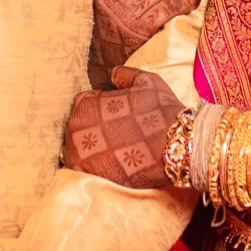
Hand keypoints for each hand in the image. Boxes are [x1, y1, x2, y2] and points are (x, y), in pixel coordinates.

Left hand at [62, 65, 184, 190]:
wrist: (175, 148)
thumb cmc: (160, 113)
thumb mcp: (146, 83)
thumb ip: (126, 75)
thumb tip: (114, 73)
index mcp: (85, 103)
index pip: (84, 106)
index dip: (101, 112)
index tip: (116, 120)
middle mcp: (75, 128)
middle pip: (78, 130)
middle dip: (95, 133)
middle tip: (117, 139)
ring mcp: (77, 154)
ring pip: (78, 152)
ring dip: (92, 153)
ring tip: (116, 156)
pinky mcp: (85, 176)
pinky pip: (83, 172)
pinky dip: (94, 170)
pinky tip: (113, 169)